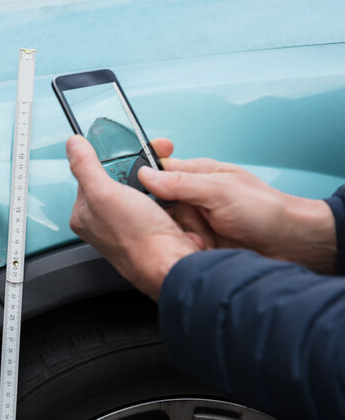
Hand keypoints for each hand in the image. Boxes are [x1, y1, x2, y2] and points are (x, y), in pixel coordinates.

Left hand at [66, 135, 199, 300]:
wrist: (173, 265)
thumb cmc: (137, 240)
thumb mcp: (104, 192)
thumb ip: (85, 166)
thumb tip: (72, 144)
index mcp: (83, 215)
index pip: (90, 175)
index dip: (109, 161)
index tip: (125, 152)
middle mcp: (103, 223)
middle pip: (117, 182)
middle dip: (136, 171)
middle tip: (150, 167)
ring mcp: (128, 227)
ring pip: (139, 191)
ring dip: (154, 183)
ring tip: (161, 185)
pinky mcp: (150, 229)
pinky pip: (158, 203)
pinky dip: (166, 197)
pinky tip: (169, 199)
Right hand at [139, 141, 337, 273]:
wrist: (293, 246)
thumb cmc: (268, 211)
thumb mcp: (220, 191)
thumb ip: (181, 183)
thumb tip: (146, 176)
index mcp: (198, 175)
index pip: (158, 171)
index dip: (141, 178)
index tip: (129, 189)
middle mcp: (194, 198)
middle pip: (156, 203)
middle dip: (155, 215)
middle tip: (158, 221)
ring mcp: (196, 222)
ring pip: (164, 227)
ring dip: (168, 235)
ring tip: (179, 239)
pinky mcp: (199, 244)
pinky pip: (176, 245)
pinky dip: (178, 250)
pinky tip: (185, 252)